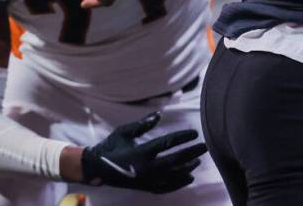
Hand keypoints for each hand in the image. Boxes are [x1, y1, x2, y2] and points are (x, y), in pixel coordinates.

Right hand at [80, 112, 207, 192]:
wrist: (97, 169)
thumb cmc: (111, 147)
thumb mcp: (124, 132)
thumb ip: (142, 124)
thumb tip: (159, 114)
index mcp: (141, 152)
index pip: (168, 143)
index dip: (183, 137)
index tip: (195, 133)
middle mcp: (146, 168)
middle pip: (175, 160)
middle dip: (191, 153)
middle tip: (204, 147)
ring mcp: (147, 180)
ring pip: (173, 176)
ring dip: (187, 168)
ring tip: (197, 161)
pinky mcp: (146, 187)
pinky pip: (167, 187)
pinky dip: (179, 183)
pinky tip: (189, 178)